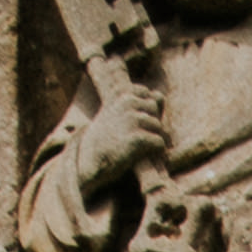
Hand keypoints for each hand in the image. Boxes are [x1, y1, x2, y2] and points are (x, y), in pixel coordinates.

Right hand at [80, 60, 168, 189]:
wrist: (91, 157)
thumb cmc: (107, 135)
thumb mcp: (118, 112)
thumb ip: (141, 102)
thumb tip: (161, 95)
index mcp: (121, 93)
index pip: (147, 94)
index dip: (146, 109)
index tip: (134, 121)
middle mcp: (126, 102)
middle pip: (154, 109)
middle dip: (151, 122)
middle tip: (137, 134)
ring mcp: (131, 119)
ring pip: (158, 126)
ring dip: (153, 137)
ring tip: (140, 145)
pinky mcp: (136, 138)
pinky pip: (159, 141)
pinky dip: (156, 150)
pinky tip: (145, 153)